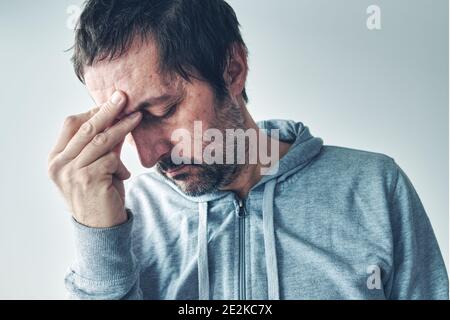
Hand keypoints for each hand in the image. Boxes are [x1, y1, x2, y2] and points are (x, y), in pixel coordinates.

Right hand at [48, 91, 141, 227]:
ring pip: (101, 141)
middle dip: (107, 109)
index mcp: (56, 158)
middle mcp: (59, 164)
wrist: (100, 229)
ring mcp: (71, 173)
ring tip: (137, 117)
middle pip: (86, 128)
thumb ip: (102, 146)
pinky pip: (111, 160)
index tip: (112, 102)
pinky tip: (124, 175)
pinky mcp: (88, 180)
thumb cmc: (98, 195)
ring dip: (122, 127)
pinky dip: (121, 165)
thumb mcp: (96, 166)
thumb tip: (117, 119)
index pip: (71, 125)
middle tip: (123, 96)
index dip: (93, 111)